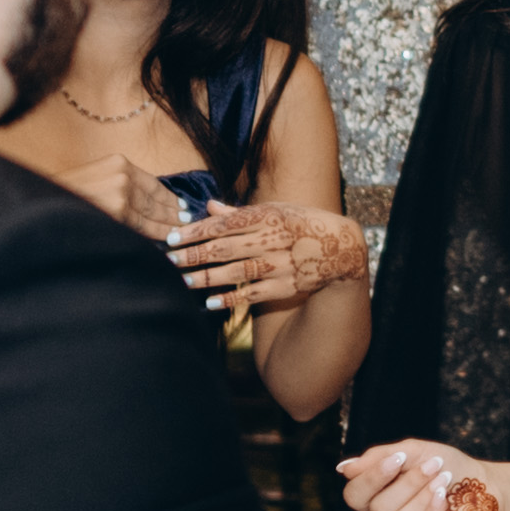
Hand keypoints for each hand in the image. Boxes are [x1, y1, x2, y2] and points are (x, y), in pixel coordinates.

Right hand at [51, 154, 189, 239]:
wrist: (40, 205)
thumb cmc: (63, 195)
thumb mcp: (95, 178)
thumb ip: (119, 186)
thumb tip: (144, 204)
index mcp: (119, 163)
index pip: (154, 184)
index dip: (170, 199)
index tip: (182, 208)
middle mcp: (123, 176)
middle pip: (156, 201)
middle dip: (174, 215)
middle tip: (188, 226)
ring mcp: (121, 195)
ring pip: (152, 216)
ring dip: (168, 227)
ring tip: (180, 236)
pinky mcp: (117, 214)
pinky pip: (142, 229)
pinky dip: (156, 236)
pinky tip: (166, 242)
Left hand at [169, 204, 368, 308]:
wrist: (341, 248)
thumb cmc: (302, 224)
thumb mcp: (275, 210)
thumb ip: (239, 212)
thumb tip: (209, 207)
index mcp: (267, 216)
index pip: (223, 224)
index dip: (195, 231)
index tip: (171, 238)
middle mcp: (271, 239)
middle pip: (225, 248)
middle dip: (194, 254)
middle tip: (168, 260)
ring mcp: (279, 264)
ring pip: (235, 272)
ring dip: (207, 278)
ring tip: (183, 282)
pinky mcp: (285, 286)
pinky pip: (253, 294)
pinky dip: (231, 299)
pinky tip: (210, 303)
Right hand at [339, 441, 494, 510]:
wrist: (486, 485)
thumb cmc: (447, 467)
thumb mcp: (415, 452)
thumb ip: (380, 457)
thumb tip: (343, 469)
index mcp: (377, 497)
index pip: (354, 495)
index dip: (372, 478)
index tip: (400, 459)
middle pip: (378, 509)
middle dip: (409, 483)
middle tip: (435, 465)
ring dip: (422, 499)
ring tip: (443, 482)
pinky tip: (444, 499)